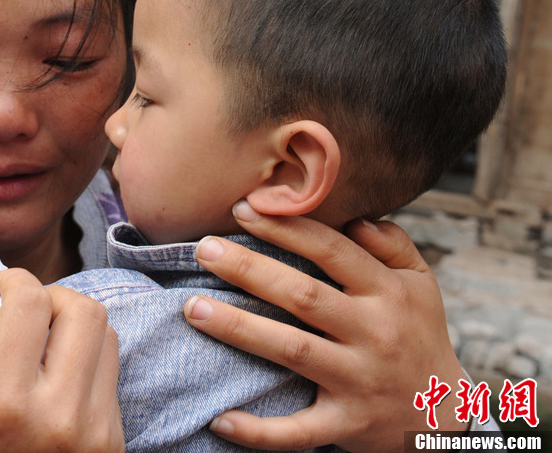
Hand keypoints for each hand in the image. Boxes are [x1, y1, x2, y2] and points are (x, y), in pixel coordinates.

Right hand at [0, 268, 123, 452]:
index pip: (31, 302)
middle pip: (84, 311)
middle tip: (24, 310)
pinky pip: (109, 376)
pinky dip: (83, 361)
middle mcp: (61, 416)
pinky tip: (53, 378)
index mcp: (5, 404)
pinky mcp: (113, 445)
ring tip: (40, 343)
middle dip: (51, 296)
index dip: (13, 279)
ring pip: (106, 338)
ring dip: (72, 326)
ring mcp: (96, 433)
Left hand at [184, 203, 466, 451]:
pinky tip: (220, 419)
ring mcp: (359, 381)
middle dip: (250, 270)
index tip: (242, 208)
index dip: (285, 227)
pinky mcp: (347, 425)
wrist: (445, 417)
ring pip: (292, 351)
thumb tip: (354, 215)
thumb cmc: (418, 336)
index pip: (331, 251)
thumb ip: (391, 243)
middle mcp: (374, 333)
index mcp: (387, 293)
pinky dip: (259, 430)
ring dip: (239, 329)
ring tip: (194, 309)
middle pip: (302, 295)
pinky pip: (298, 430)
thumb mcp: (420, 284)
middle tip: (204, 250)